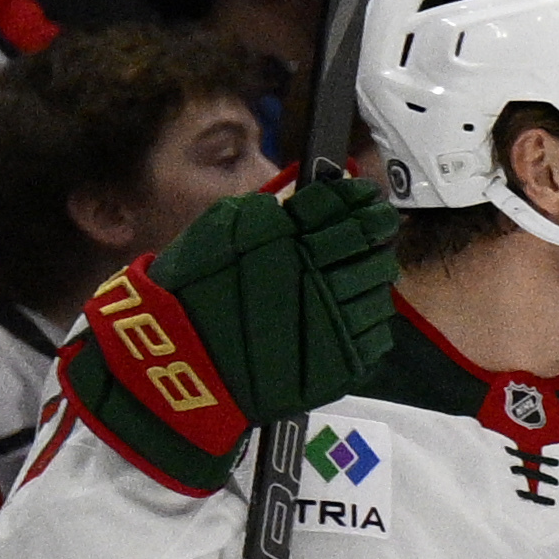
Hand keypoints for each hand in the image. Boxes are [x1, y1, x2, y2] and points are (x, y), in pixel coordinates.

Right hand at [59, 170, 397, 495]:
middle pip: (367, 246)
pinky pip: (375, 333)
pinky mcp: (342, 362)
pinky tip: (355, 309)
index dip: (359, 199)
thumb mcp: (220, 232)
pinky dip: (370, 317)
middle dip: (375, 232)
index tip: (366, 196)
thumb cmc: (192, 291)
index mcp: (282, 237)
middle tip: (377, 226)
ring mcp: (333, 322)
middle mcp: (313, 275)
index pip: (340, 207)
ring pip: (377, 288)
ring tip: (366, 269)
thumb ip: (271, 213)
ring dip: (375, 274)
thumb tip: (317, 195)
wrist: (180, 361)